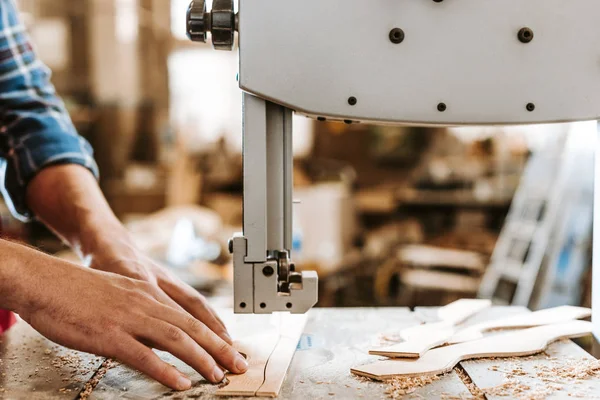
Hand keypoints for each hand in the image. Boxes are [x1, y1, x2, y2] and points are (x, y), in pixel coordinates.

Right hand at [16, 254, 247, 390]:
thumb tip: (154, 331)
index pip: (190, 314)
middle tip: (239, 365)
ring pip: (175, 339)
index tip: (230, 348)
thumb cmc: (76, 290)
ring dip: (201, 359)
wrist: (45, 280)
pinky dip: (166, 371)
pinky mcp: (109, 334)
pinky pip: (143, 355)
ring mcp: (129, 318)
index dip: (214, 332)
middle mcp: (145, 302)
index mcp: (147, 292)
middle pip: (191, 326)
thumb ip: (140, 309)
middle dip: (219, 347)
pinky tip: (181, 383)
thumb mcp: (118, 294)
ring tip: (218, 376)